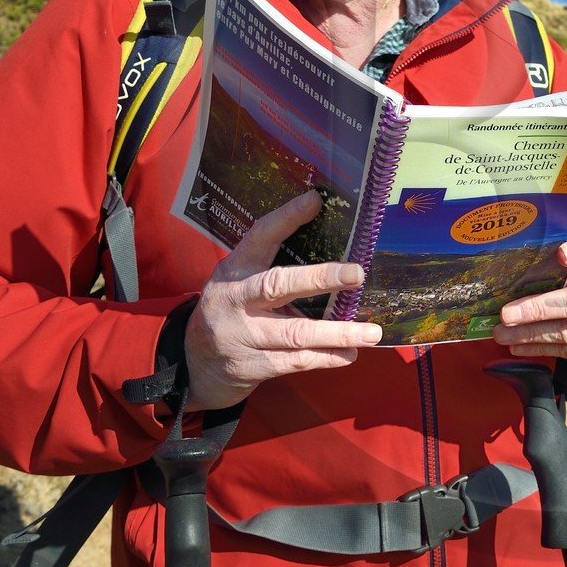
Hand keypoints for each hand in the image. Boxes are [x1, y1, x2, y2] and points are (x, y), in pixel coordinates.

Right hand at [185, 192, 379, 410]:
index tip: (315, 201)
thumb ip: (272, 266)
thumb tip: (332, 244)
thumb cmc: (232, 310)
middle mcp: (235, 299)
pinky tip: (350, 353)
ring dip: (337, 332)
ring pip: (295, 332)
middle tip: (357, 273)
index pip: (259, 237)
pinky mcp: (252, 366)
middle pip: (278, 286)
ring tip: (371, 332)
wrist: (194, 365)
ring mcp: (243, 335)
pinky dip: (326, 357)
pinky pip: (295, 361)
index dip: (285, 218)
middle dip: (320, 278)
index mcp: (235, 270)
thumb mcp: (240, 280)